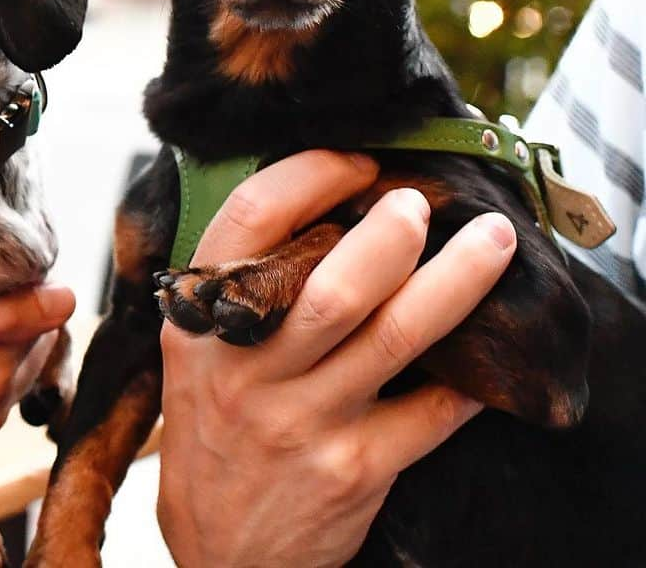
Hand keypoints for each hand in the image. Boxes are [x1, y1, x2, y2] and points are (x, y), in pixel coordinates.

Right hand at [156, 151, 516, 567]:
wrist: (220, 548)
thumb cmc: (215, 424)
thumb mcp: (197, 348)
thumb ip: (242, 283)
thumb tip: (322, 201)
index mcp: (202, 321)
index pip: (251, 220)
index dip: (310, 175)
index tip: (355, 162)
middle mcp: (249, 369)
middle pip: (334, 285)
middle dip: (393, 233)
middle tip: (421, 202)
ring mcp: (303, 422)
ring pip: (395, 337)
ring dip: (455, 282)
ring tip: (493, 240)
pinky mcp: (354, 471)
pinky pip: (430, 414)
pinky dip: (468, 379)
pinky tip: (494, 353)